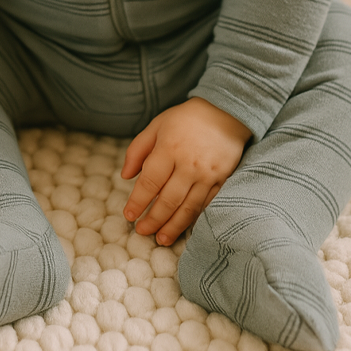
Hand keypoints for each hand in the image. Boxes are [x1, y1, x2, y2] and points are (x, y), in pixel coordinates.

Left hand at [120, 97, 250, 245]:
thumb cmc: (185, 118)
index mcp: (169, 148)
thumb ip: (138, 150)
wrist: (225, 112)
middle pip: (168, 201)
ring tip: (161, 239)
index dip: (137, 202)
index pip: (149, 182)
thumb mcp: (156, 125)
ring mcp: (207, 175)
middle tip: (142, 231)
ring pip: (188, 208)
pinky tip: (184, 227)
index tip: (129, 215)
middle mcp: (188, 164)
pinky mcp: (222, 180)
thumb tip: (125, 176)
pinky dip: (193, 219)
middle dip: (153, 220)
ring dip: (173, 227)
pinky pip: (206, 205)